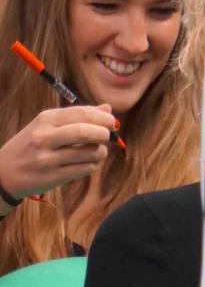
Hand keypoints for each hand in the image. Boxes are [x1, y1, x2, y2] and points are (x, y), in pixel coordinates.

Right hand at [0, 105, 115, 197]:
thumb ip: (77, 116)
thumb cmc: (30, 145)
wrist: (3, 173)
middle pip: (87, 132)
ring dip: (100, 151)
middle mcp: (45, 137)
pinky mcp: (53, 177)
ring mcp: (48, 159)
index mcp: (45, 120)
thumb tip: (108, 109)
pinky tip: (86, 162)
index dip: (103, 117)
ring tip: (95, 151)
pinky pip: (86, 168)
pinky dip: (93, 164)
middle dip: (104, 133)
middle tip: (107, 135)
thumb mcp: (47, 125)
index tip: (112, 122)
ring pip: (90, 152)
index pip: (82, 113)